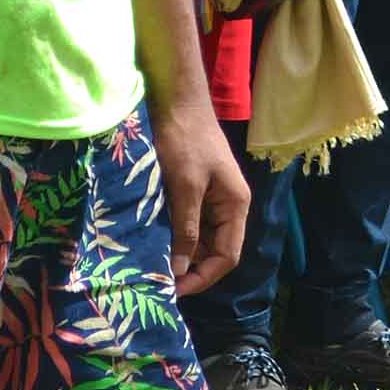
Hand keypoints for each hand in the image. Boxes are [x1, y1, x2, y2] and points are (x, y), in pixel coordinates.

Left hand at [149, 90, 247, 296]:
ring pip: (200, 239)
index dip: (203, 277)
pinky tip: (153, 241)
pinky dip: (173, 234)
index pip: (227, 256)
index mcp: (235, 206)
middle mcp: (228, 206)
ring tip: (153, 264)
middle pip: (214, 251)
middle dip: (190, 268)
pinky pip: (188, 222)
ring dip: (180, 252)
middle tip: (158, 280)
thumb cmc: (185, 140)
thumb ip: (186, 228)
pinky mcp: (195, 190)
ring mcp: (212, 198)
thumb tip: (181, 268)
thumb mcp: (185, 186)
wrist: (176, 100)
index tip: (173, 288)